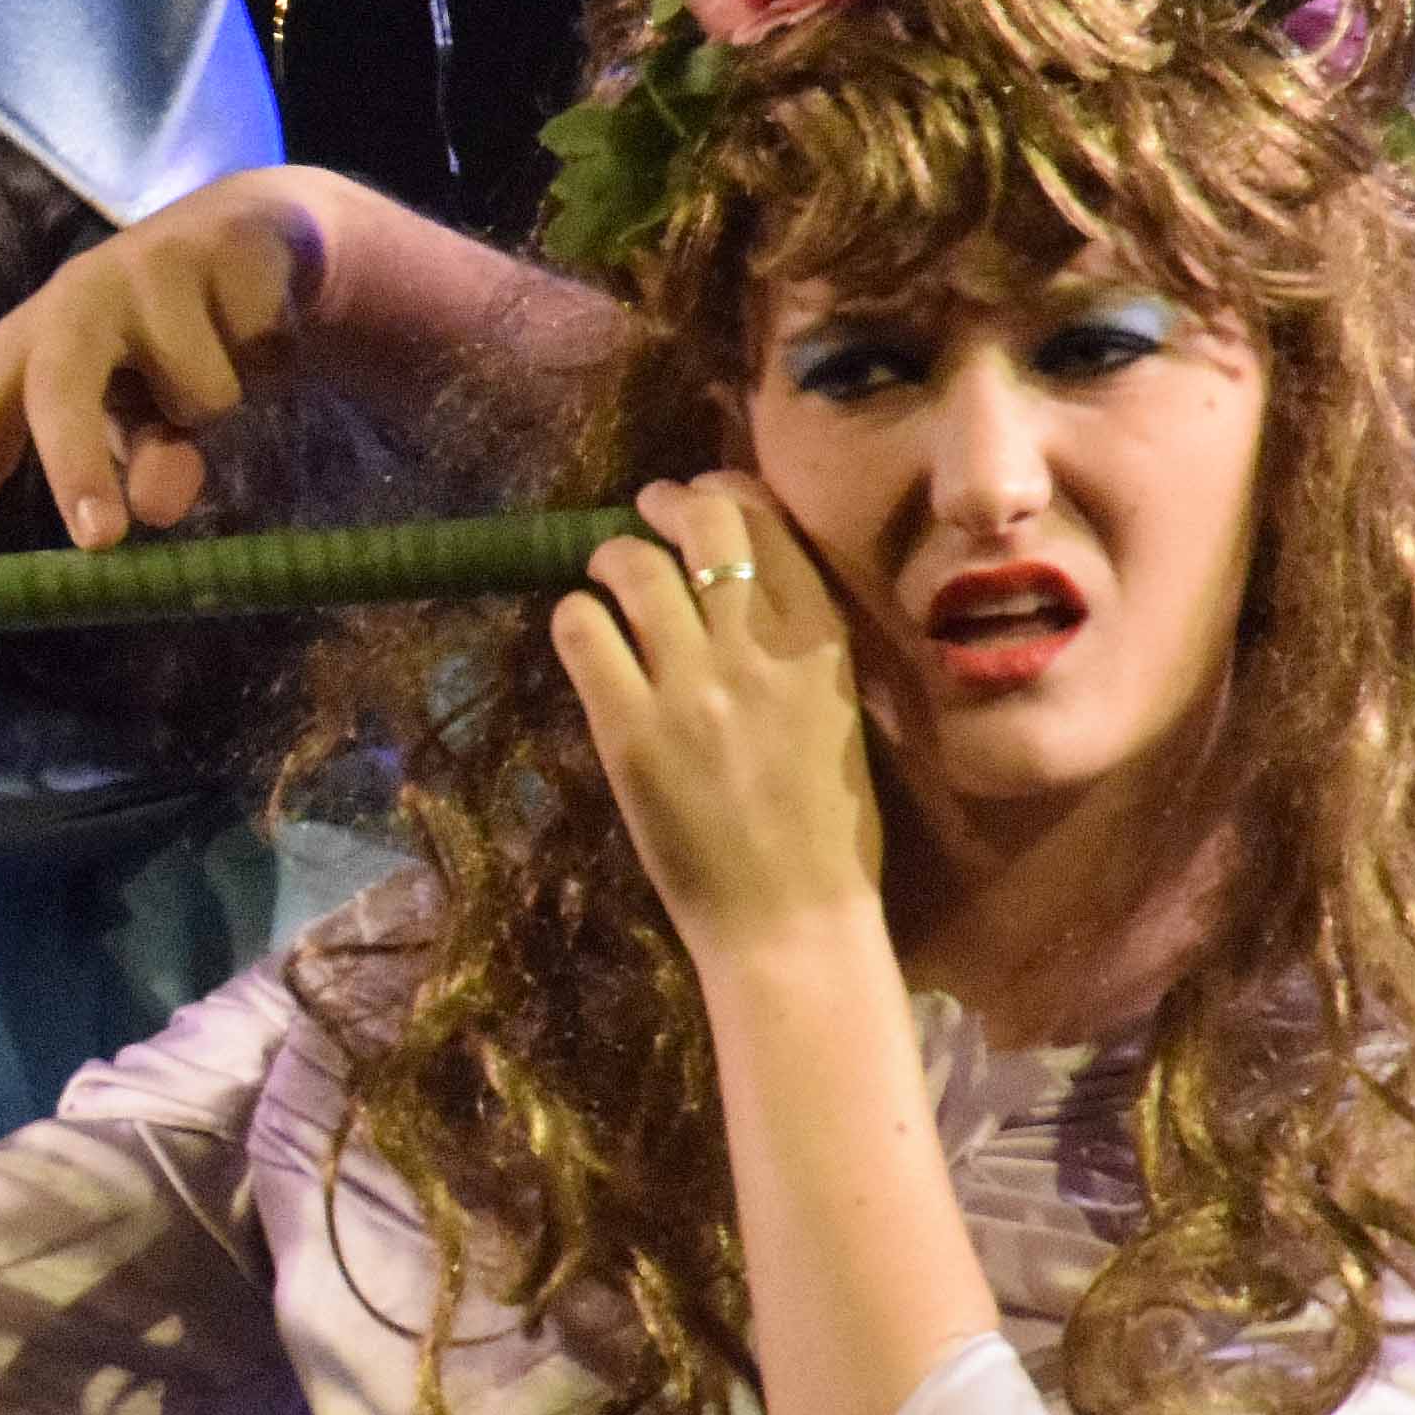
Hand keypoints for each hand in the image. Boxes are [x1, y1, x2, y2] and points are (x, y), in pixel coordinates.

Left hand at [0, 169, 341, 558]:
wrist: (252, 240)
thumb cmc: (169, 351)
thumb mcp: (146, 423)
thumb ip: (142, 463)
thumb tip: (150, 508)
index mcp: (28, 352)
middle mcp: (70, 304)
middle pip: (58, 390)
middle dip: (75, 466)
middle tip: (99, 542)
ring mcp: (140, 268)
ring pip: (197, 392)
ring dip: (218, 405)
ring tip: (217, 363)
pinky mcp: (215, 249)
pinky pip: (259, 352)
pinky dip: (270, 358)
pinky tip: (258, 325)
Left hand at [549, 473, 883, 959]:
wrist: (792, 920)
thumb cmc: (826, 831)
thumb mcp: (838, 712)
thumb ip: (798, 646)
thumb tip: (739, 586)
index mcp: (821, 643)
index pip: (767, 524)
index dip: (722, 494)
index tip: (698, 499)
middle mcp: (755, 648)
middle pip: (700, 522)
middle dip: (663, 506)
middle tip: (643, 519)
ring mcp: (689, 686)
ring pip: (631, 566)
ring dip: (610, 558)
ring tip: (606, 578)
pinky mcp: (628, 728)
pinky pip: (582, 629)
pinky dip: (576, 618)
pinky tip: (586, 636)